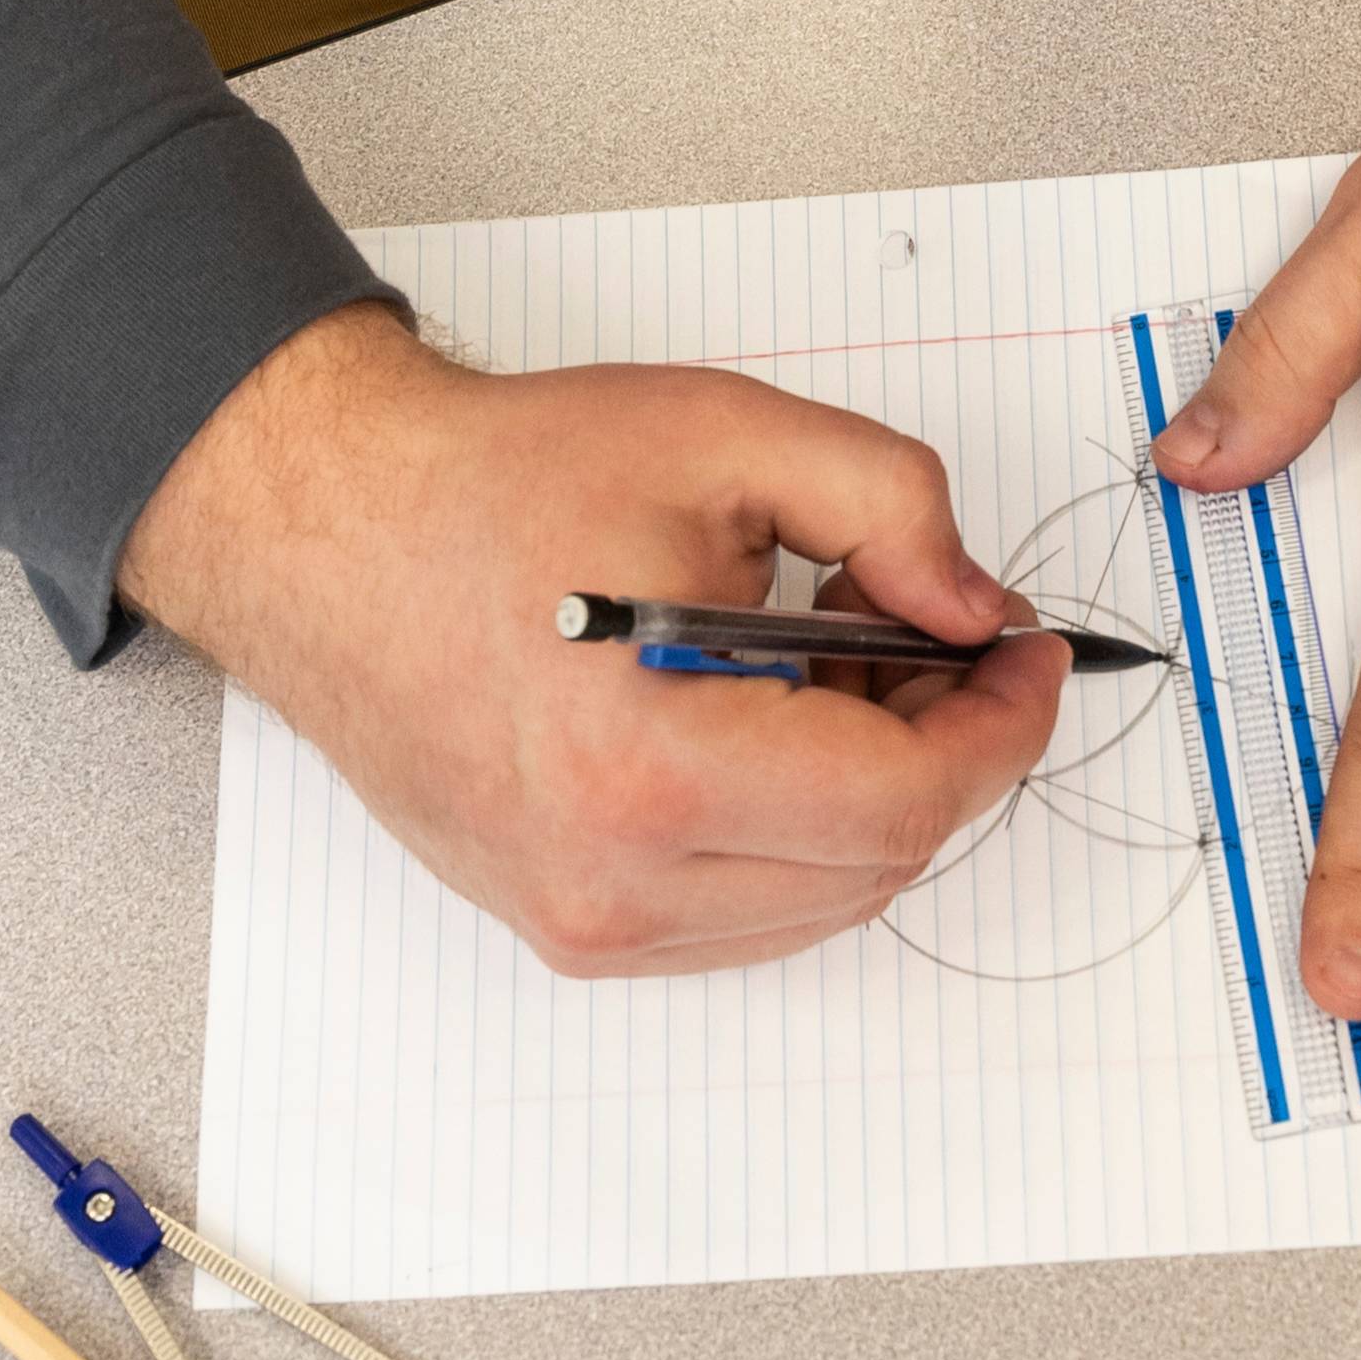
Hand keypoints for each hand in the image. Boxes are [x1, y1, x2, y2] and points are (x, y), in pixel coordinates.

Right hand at [120, 305, 1068, 975]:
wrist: (334, 532)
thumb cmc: (499, 484)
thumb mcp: (723, 434)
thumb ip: (888, 504)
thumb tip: (974, 606)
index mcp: (652, 766)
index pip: (908, 802)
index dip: (1002, 724)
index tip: (1026, 650)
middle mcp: (614, 878)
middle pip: (881, 862)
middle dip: (946, 745)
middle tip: (935, 630)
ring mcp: (585, 919)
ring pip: (824, 898)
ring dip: (876, 790)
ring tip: (840, 659)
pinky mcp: (567, 925)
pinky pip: (749, 908)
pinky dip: (801, 825)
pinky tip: (774, 717)